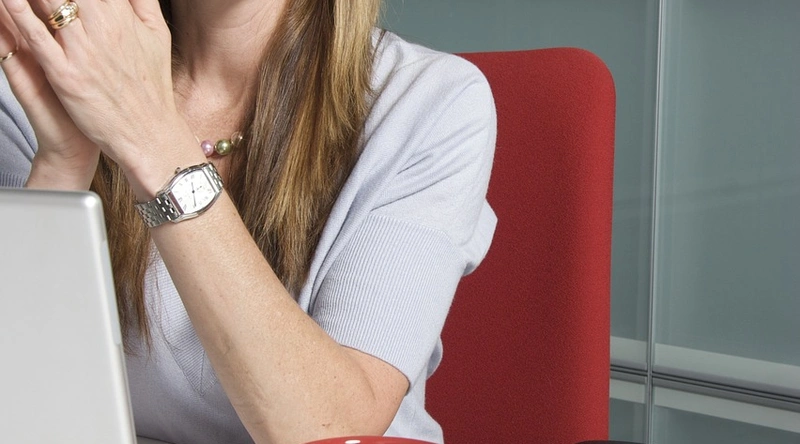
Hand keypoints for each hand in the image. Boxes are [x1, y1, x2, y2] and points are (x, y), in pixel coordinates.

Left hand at [0, 0, 186, 181]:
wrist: (150, 133)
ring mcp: (82, 52)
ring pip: (48, 3)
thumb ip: (141, 2)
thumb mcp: (157, 36)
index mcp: (123, 17)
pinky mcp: (65, 75)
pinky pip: (35, 37)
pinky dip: (18, 14)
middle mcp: (102, 29)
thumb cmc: (151, 86)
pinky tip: (7, 0)